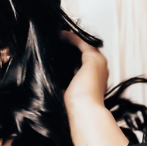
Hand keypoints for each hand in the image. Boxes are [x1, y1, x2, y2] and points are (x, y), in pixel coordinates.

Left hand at [58, 27, 125, 145]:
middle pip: (85, 53)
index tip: (59, 52)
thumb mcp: (67, 95)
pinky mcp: (93, 59)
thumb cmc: (75, 109)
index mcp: (96, 80)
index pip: (83, 64)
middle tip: (58, 40)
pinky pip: (82, 44)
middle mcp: (100, 71)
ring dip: (72, 40)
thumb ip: (63, 86)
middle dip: (72, 46)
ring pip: (85, 46)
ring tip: (58, 35)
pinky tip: (61, 35)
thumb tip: (45, 82)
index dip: (71, 56)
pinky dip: (72, 39)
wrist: (84, 111)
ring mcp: (99, 64)